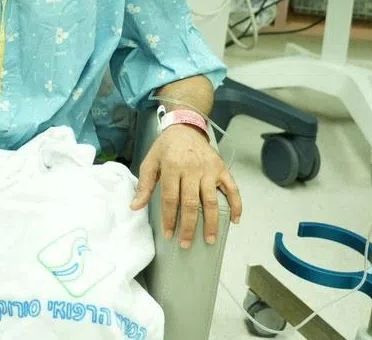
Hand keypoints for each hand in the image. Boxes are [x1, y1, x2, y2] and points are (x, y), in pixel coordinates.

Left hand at [131, 124, 242, 248]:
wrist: (185, 128)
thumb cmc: (166, 148)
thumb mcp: (150, 162)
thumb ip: (144, 185)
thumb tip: (135, 207)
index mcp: (172, 167)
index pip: (171, 199)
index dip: (170, 219)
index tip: (169, 235)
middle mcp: (192, 169)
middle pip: (191, 203)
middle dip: (189, 227)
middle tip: (186, 244)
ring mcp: (209, 169)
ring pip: (211, 200)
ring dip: (212, 222)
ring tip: (210, 239)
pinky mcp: (222, 168)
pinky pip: (232, 188)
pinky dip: (236, 205)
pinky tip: (235, 220)